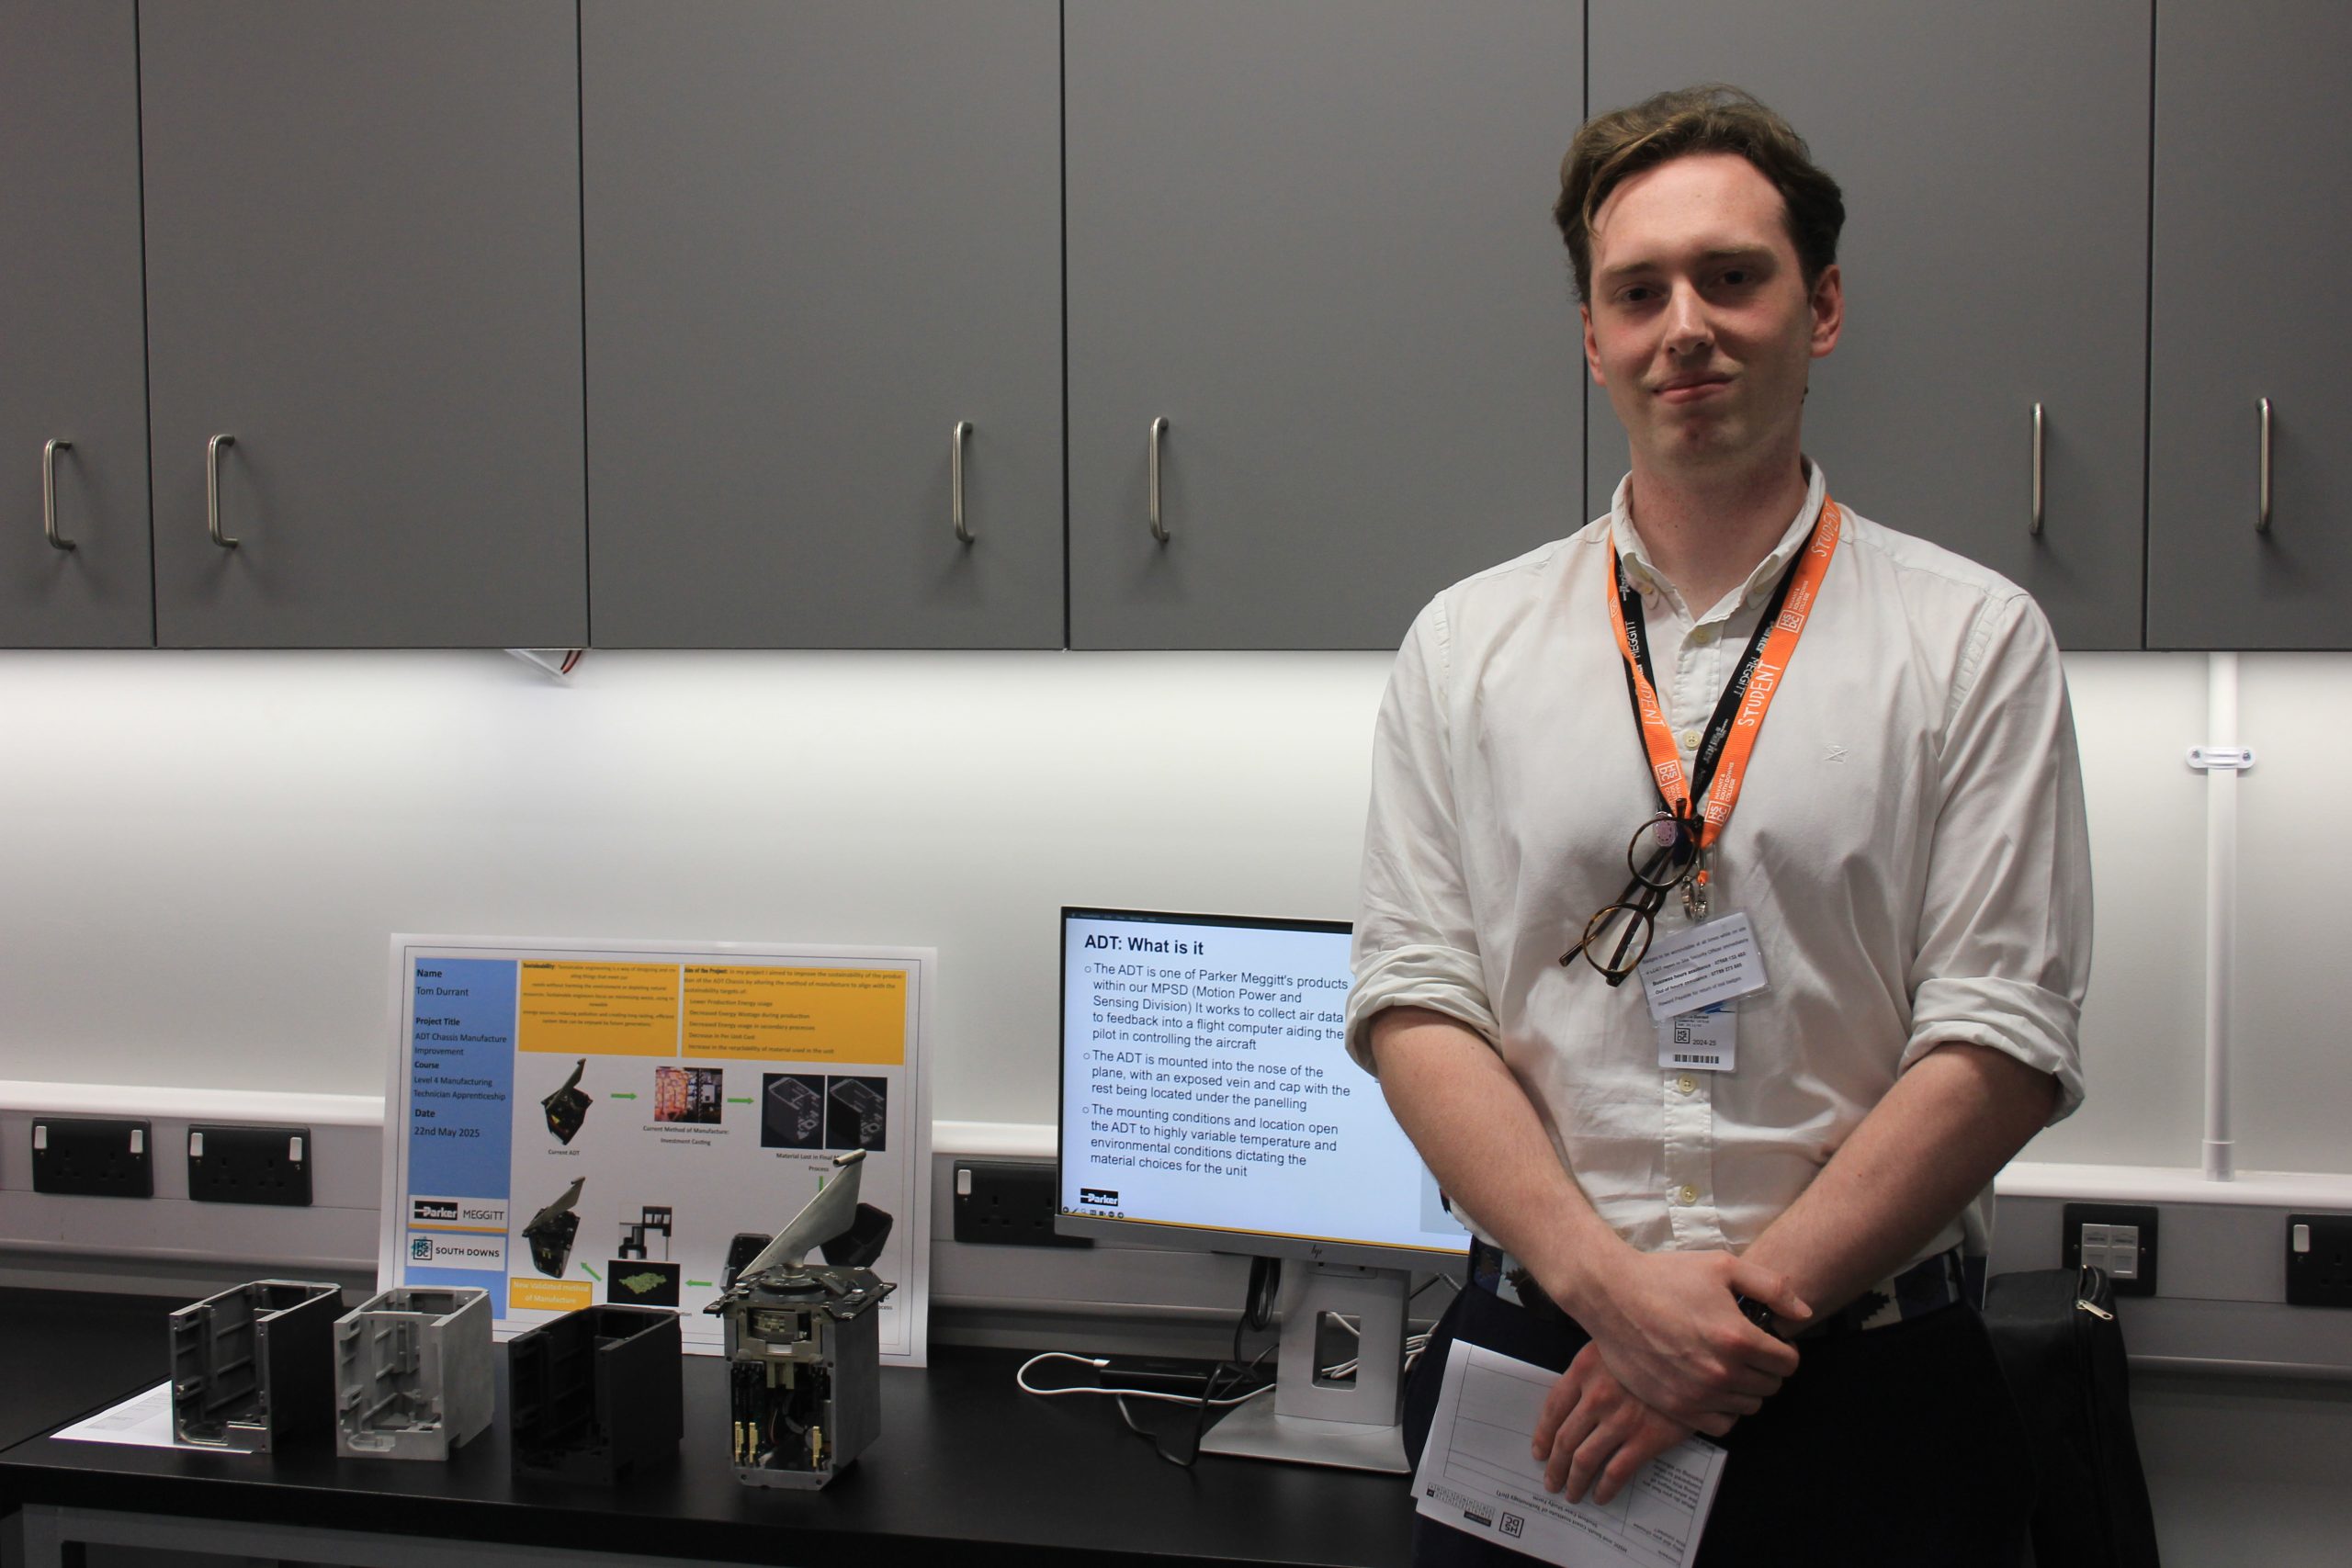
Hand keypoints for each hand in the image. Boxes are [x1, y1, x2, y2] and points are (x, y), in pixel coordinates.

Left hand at [1533, 1342, 1697, 1505]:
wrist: (1693, 1361)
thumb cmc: (1650, 1353)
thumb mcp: (1612, 1349)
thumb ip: (1589, 1374)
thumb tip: (1569, 1411)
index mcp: (1584, 1370)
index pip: (1552, 1409)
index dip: (1542, 1435)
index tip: (1539, 1453)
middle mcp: (1597, 1396)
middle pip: (1565, 1439)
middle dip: (1555, 1466)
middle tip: (1551, 1481)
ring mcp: (1620, 1420)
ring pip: (1585, 1460)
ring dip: (1574, 1481)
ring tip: (1571, 1493)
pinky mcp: (1646, 1439)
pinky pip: (1616, 1472)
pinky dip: (1604, 1488)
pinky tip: (1600, 1496)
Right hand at [1568, 1248, 1810, 1427]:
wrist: (1611, 1296)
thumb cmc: (1666, 1276)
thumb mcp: (1723, 1267)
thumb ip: (1772, 1288)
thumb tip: (1804, 1313)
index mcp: (1737, 1337)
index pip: (1787, 1362)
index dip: (1783, 1349)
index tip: (1769, 1340)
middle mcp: (1721, 1372)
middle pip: (1771, 1386)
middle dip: (1767, 1368)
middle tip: (1747, 1351)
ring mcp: (1697, 1394)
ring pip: (1749, 1406)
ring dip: (1747, 1388)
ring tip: (1728, 1365)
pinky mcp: (1676, 1407)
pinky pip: (1722, 1424)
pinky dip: (1725, 1409)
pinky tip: (1713, 1387)